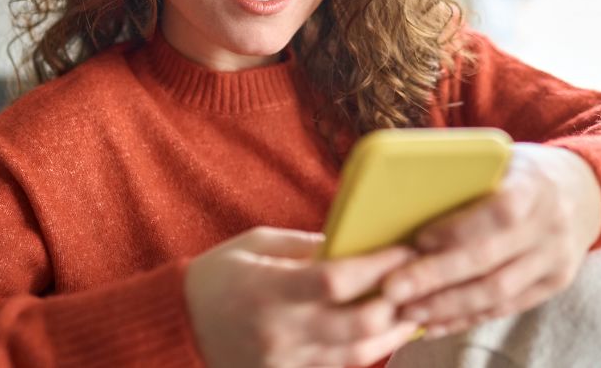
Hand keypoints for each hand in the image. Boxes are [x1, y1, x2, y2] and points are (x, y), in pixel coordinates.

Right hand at [185, 226, 421, 367]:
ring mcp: (284, 362)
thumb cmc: (219, 276)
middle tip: (421, 281)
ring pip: (357, 355)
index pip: (336, 280)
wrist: (178, 325)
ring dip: (394, 333)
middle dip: (397, 303)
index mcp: (268, 290)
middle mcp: (279, 331)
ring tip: (416, 310)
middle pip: (358, 325)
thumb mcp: (257, 245)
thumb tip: (358, 243)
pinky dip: (368, 352)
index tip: (406, 248)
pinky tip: (385, 334)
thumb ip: (307, 246)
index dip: (378, 266)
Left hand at [381, 143, 600, 338]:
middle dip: (436, 278)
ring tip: (406, 311)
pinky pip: (506, 308)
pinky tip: (434, 324)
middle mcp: (550, 225)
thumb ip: (466, 175)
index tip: (418, 239)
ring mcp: (556, 260)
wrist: (586, 190)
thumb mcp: (502, 158)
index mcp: (534, 185)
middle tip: (392, 289)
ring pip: (497, 293)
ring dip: (447, 306)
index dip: (458, 228)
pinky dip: (466, 318)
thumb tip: (403, 194)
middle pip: (490, 260)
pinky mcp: (553, 285)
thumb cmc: (523, 170)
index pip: (500, 211)